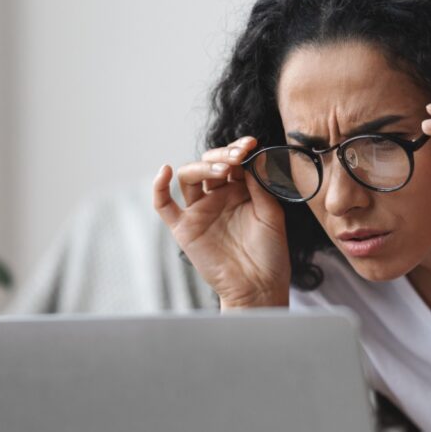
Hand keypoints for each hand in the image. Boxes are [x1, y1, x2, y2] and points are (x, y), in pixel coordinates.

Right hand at [153, 136, 290, 307]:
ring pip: (189, 177)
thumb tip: (254, 155)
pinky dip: (158, 187)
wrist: (259, 287)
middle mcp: (218, 197)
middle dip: (222, 155)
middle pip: (209, 164)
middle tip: (238, 156)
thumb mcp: (272, 215)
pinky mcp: (184, 228)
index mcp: (240, 191)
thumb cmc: (270, 254)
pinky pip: (164, 205)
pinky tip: (164, 171)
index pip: (233, 161)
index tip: (250, 144)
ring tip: (222, 170)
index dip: (238, 150)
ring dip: (203, 167)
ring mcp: (200, 212)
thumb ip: (261, 185)